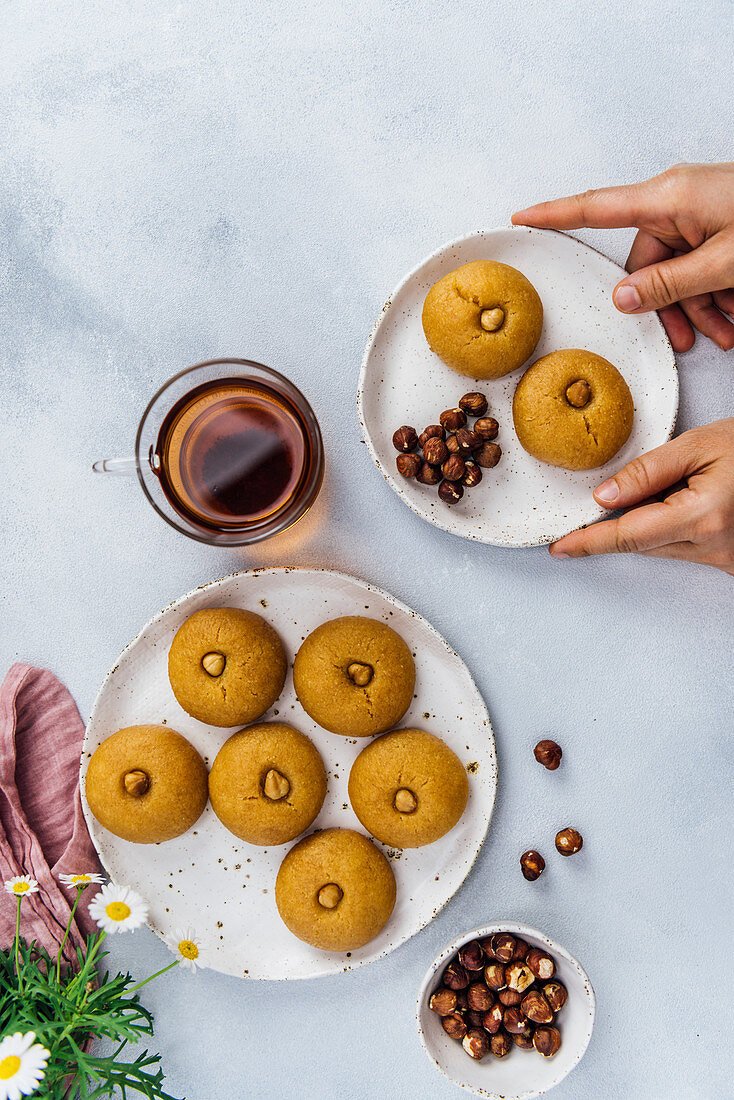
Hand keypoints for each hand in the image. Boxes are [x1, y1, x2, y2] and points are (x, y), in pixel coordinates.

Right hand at [512, 162, 733, 352]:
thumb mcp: (724, 263)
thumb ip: (669, 284)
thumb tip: (625, 298)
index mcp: (668, 197)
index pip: (595, 208)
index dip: (554, 214)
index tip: (521, 216)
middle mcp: (678, 200)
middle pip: (646, 260)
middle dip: (667, 305)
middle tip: (687, 339)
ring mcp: (700, 210)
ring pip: (678, 270)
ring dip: (698, 307)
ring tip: (725, 336)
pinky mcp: (719, 222)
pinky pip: (702, 263)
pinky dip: (715, 293)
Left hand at [548, 419, 733, 573]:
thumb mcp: (701, 444)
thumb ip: (648, 472)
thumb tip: (603, 497)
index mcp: (703, 518)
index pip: (628, 536)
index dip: (589, 542)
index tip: (559, 549)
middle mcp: (715, 548)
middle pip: (644, 543)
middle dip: (625, 520)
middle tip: (621, 491)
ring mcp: (727, 560)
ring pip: (665, 546)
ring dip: (655, 521)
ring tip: (685, 483)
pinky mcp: (732, 562)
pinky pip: (688, 547)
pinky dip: (678, 526)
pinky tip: (696, 498)